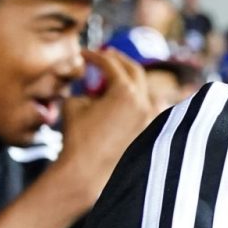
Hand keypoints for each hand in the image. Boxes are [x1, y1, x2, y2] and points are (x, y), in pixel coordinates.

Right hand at [50, 47, 155, 208]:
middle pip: (134, 71)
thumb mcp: (74, 104)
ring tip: (120, 77)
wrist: (84, 173)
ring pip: (147, 90)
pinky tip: (138, 100)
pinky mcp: (148, 134)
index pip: (110, 64)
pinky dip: (145, 102)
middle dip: (118, 61)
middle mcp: (143, 103)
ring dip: (134, 80)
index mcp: (125, 92)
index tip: (86, 54)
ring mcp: (149, 119)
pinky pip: (152, 111)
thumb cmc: (76, 138)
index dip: (96, 56)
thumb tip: (92, 88)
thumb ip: (85, 89)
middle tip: (106, 56)